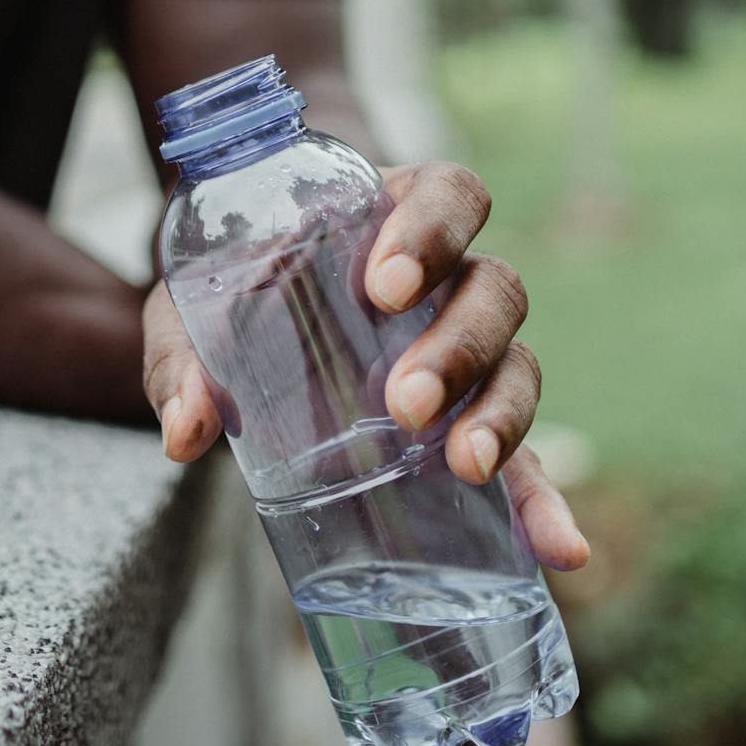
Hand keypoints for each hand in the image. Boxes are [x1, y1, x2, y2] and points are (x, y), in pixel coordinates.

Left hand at [140, 161, 589, 570]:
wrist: (241, 329)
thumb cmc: (227, 292)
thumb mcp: (191, 311)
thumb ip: (183, 356)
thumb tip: (186, 430)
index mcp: (392, 215)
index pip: (448, 195)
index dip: (433, 231)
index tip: (385, 286)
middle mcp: (449, 279)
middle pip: (493, 290)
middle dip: (458, 344)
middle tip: (405, 398)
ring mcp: (468, 354)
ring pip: (518, 364)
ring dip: (499, 414)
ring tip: (465, 464)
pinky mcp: (469, 426)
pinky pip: (526, 461)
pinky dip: (544, 505)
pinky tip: (562, 550)